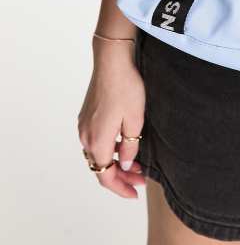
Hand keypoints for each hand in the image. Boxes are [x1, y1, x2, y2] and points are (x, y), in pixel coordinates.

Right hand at [78, 38, 145, 197]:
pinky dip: (109, 147)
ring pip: (98, 153)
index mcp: (97, 141)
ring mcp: (84, 125)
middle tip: (142, 177)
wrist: (112, 61)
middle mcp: (85, 136)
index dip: (121, 187)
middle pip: (100, 166)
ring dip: (115, 161)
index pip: (106, 176)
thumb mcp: (136, 120)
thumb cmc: (126, 87)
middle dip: (121, 175)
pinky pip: (96, 140)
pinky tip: (125, 143)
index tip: (135, 192)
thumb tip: (125, 163)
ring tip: (136, 161)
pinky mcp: (86, 116)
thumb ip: (130, 146)